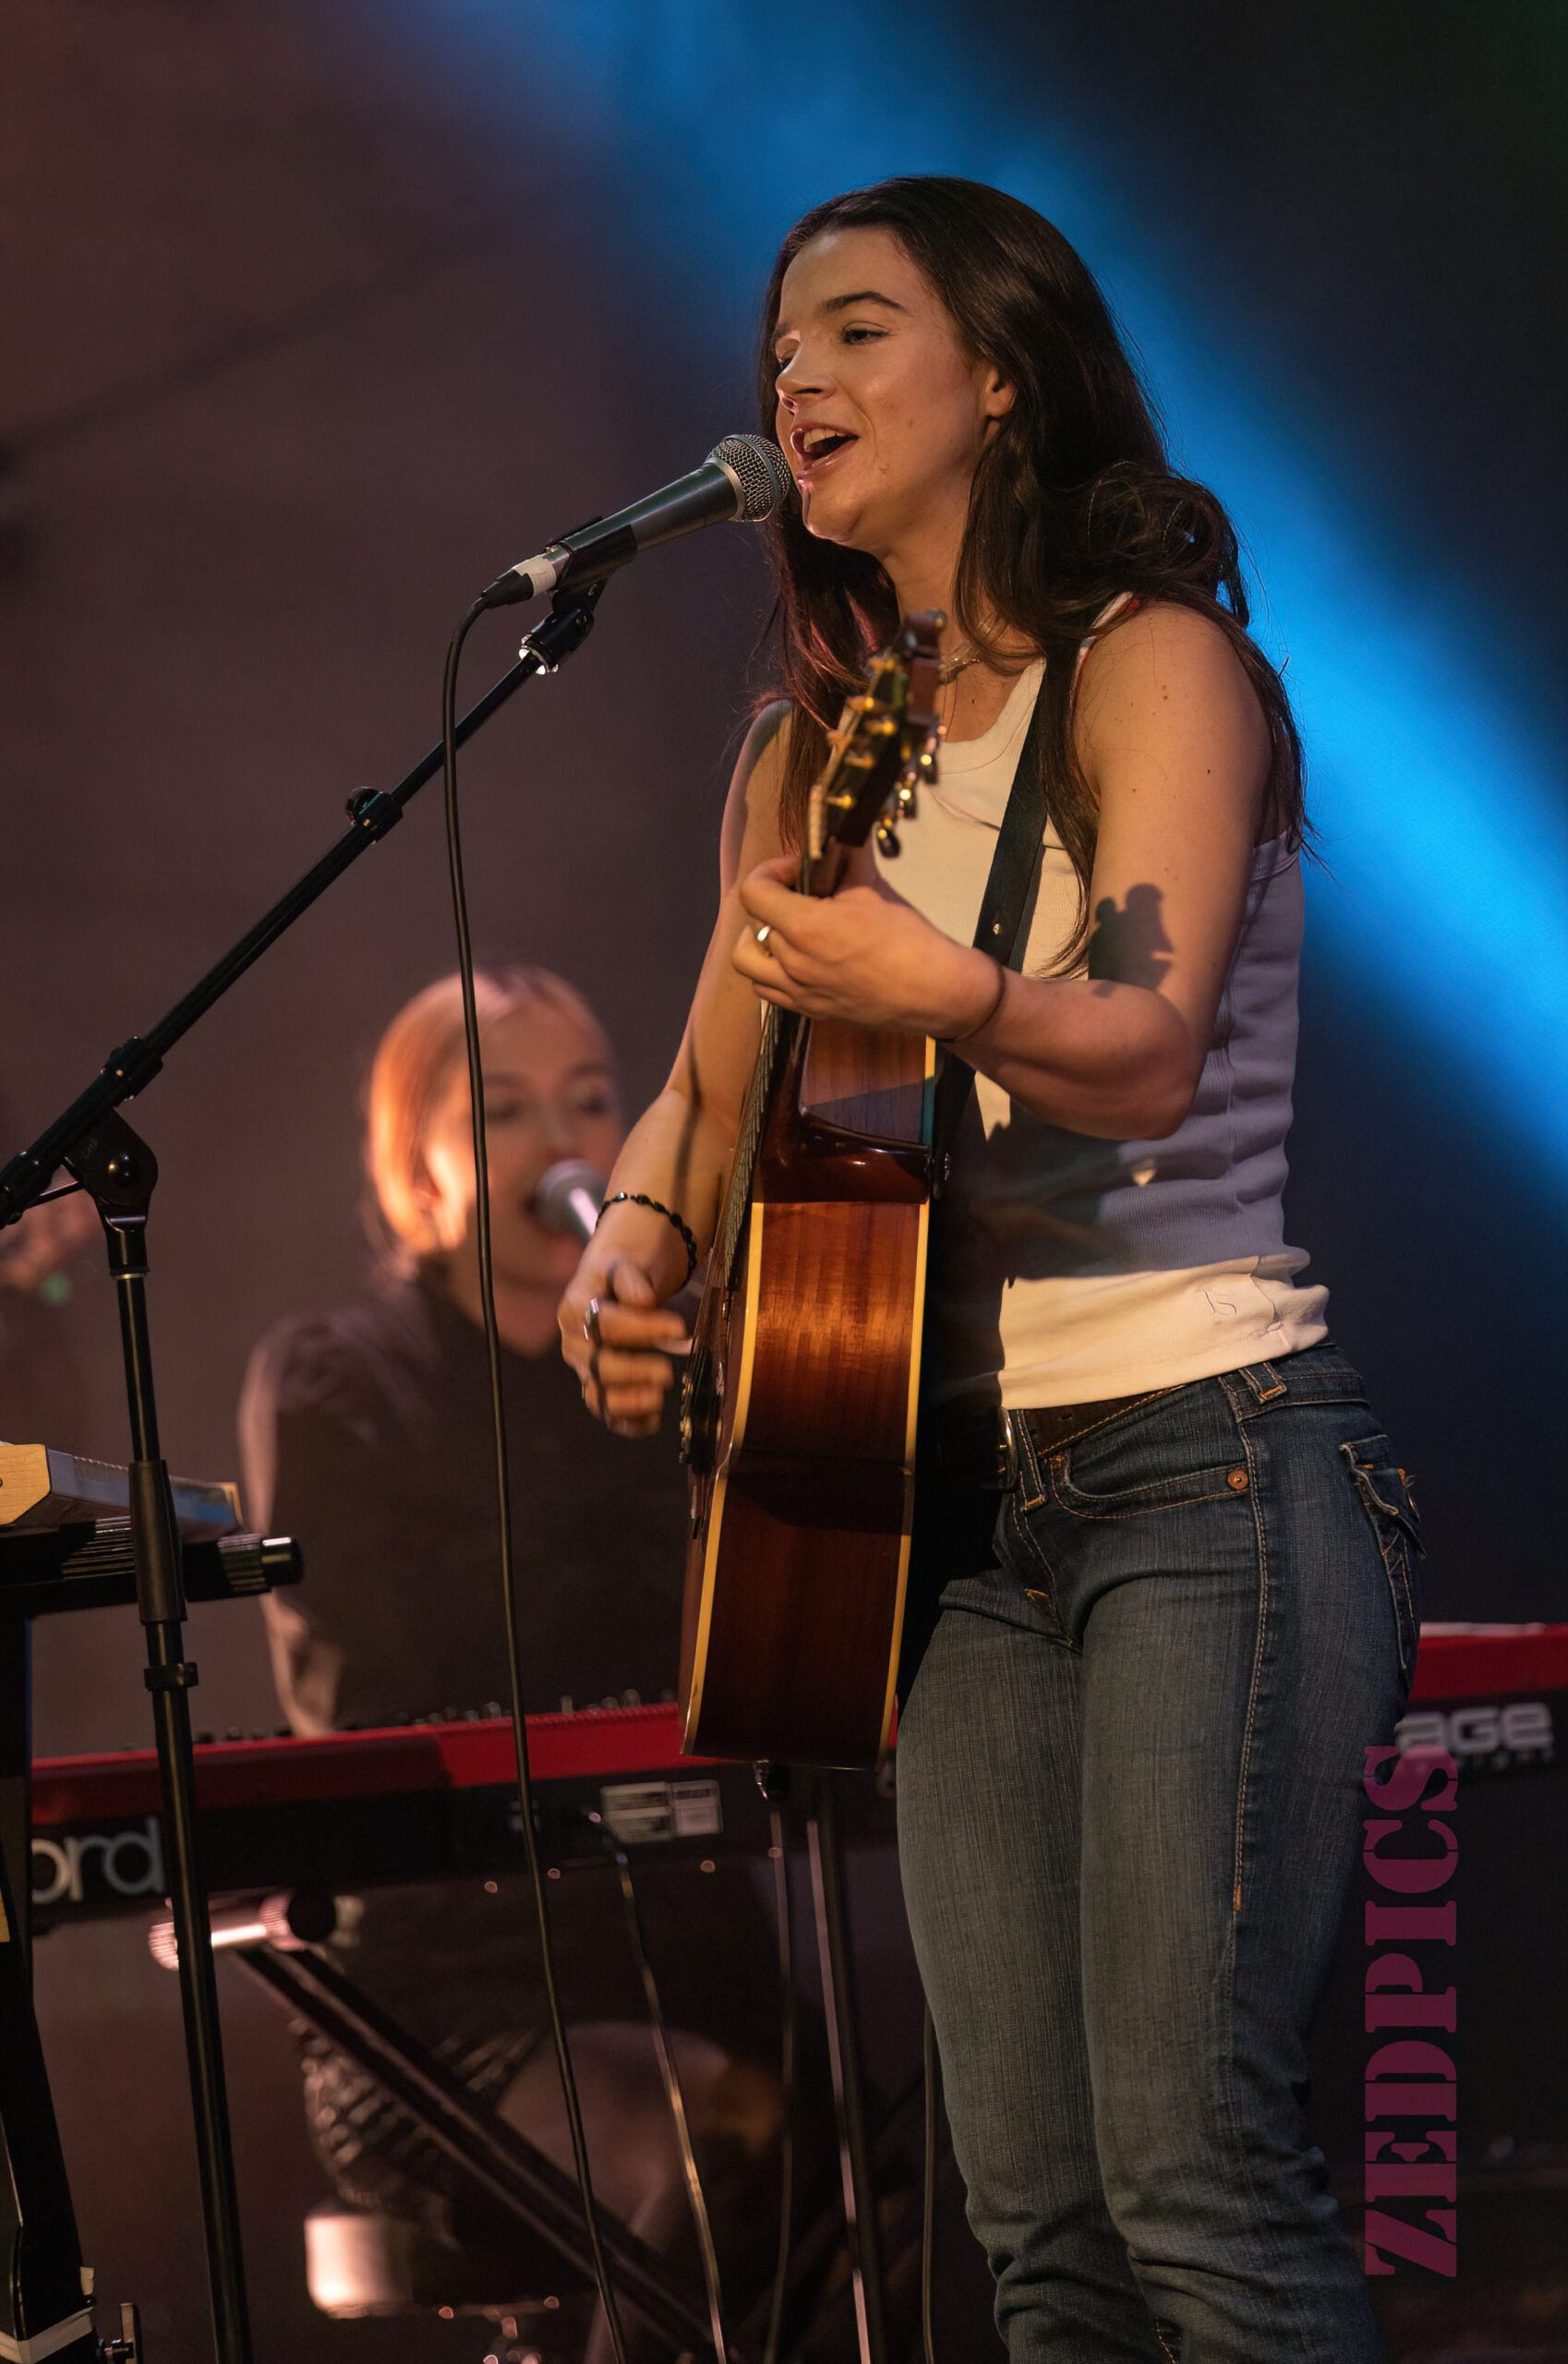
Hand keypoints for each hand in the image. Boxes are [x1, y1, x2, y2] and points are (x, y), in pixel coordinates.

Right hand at [559, 1240, 690, 1437]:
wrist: (608, 1292)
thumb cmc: (618, 1279)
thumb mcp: (621, 1266)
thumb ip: (630, 1279)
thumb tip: (643, 1302)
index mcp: (574, 1311)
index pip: (605, 1325)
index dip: (642, 1328)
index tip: (679, 1327)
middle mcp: (574, 1346)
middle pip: (598, 1367)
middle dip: (635, 1372)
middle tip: (668, 1373)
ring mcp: (585, 1372)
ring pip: (598, 1398)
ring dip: (629, 1403)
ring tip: (659, 1398)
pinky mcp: (599, 1390)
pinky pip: (609, 1416)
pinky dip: (631, 1424)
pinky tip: (655, 1419)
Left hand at [732, 852, 1000, 1036]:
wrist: (935, 992)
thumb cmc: (911, 942)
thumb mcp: (874, 890)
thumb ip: (848, 861)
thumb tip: (841, 833)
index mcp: (809, 927)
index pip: (753, 892)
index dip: (768, 871)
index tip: (793, 869)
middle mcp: (795, 962)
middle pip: (753, 920)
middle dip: (771, 899)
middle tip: (796, 893)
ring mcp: (798, 990)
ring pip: (746, 960)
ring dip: (758, 938)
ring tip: (785, 929)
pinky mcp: (808, 1009)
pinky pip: (765, 990)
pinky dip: (769, 971)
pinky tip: (795, 958)